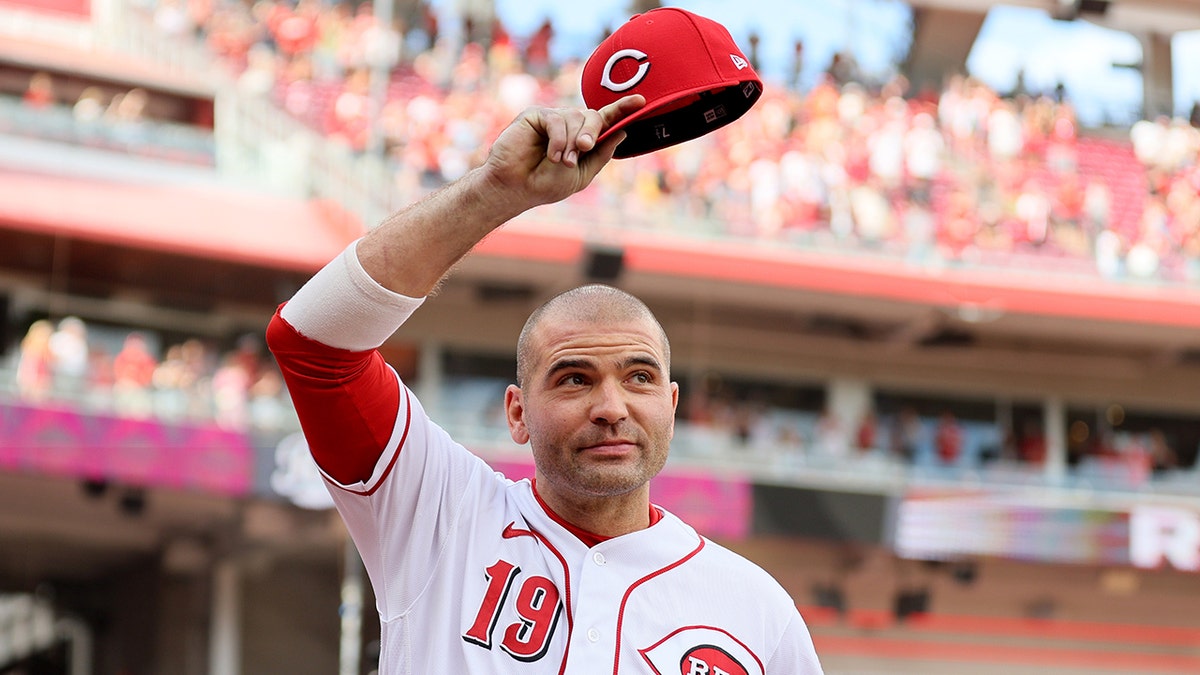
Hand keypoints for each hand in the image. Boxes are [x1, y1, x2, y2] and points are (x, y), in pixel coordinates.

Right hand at [482, 95, 645, 209]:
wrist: (516, 188)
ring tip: (560, 161)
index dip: (623, 109)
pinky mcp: (536, 115)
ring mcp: (553, 119)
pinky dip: (558, 140)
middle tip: (584, 148)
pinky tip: (551, 155)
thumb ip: (601, 153)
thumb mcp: (581, 174)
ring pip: (576, 117)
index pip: (606, 120)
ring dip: (572, 142)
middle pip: (594, 116)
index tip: (641, 102)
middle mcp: (570, 125)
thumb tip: (622, 131)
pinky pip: (557, 120)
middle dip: (593, 132)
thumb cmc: (545, 184)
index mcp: (583, 138)